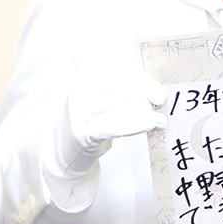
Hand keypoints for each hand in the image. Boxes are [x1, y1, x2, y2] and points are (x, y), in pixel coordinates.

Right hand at [52, 71, 166, 177]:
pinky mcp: (80, 131)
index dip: (143, 82)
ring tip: (158, 122)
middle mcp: (79, 87)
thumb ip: (128, 92)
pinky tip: (149, 124)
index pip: (120, 71)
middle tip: (158, 112)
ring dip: (144, 115)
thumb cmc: (90, 124)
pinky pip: (113, 125)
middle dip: (145, 101)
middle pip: (123, 88)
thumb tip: (159, 95)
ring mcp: (77, 109)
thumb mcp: (106, 101)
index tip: (159, 95)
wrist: (63, 152)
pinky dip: (134, 124)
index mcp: (86, 74)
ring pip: (121, 107)